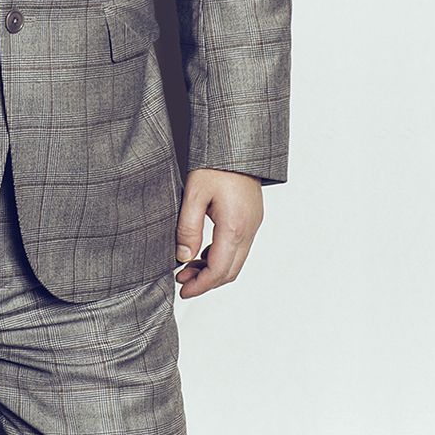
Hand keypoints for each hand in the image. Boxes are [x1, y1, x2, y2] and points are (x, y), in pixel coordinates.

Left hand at [174, 168, 262, 298]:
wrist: (237, 144)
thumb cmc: (215, 164)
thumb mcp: (193, 194)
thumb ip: (188, 228)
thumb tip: (183, 257)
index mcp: (235, 226)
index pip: (219, 270)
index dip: (201, 285)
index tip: (183, 290)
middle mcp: (249, 229)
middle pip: (230, 271)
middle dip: (206, 282)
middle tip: (181, 282)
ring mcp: (253, 224)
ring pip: (236, 261)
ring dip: (213, 270)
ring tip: (187, 268)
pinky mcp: (252, 218)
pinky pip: (239, 248)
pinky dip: (221, 256)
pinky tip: (202, 253)